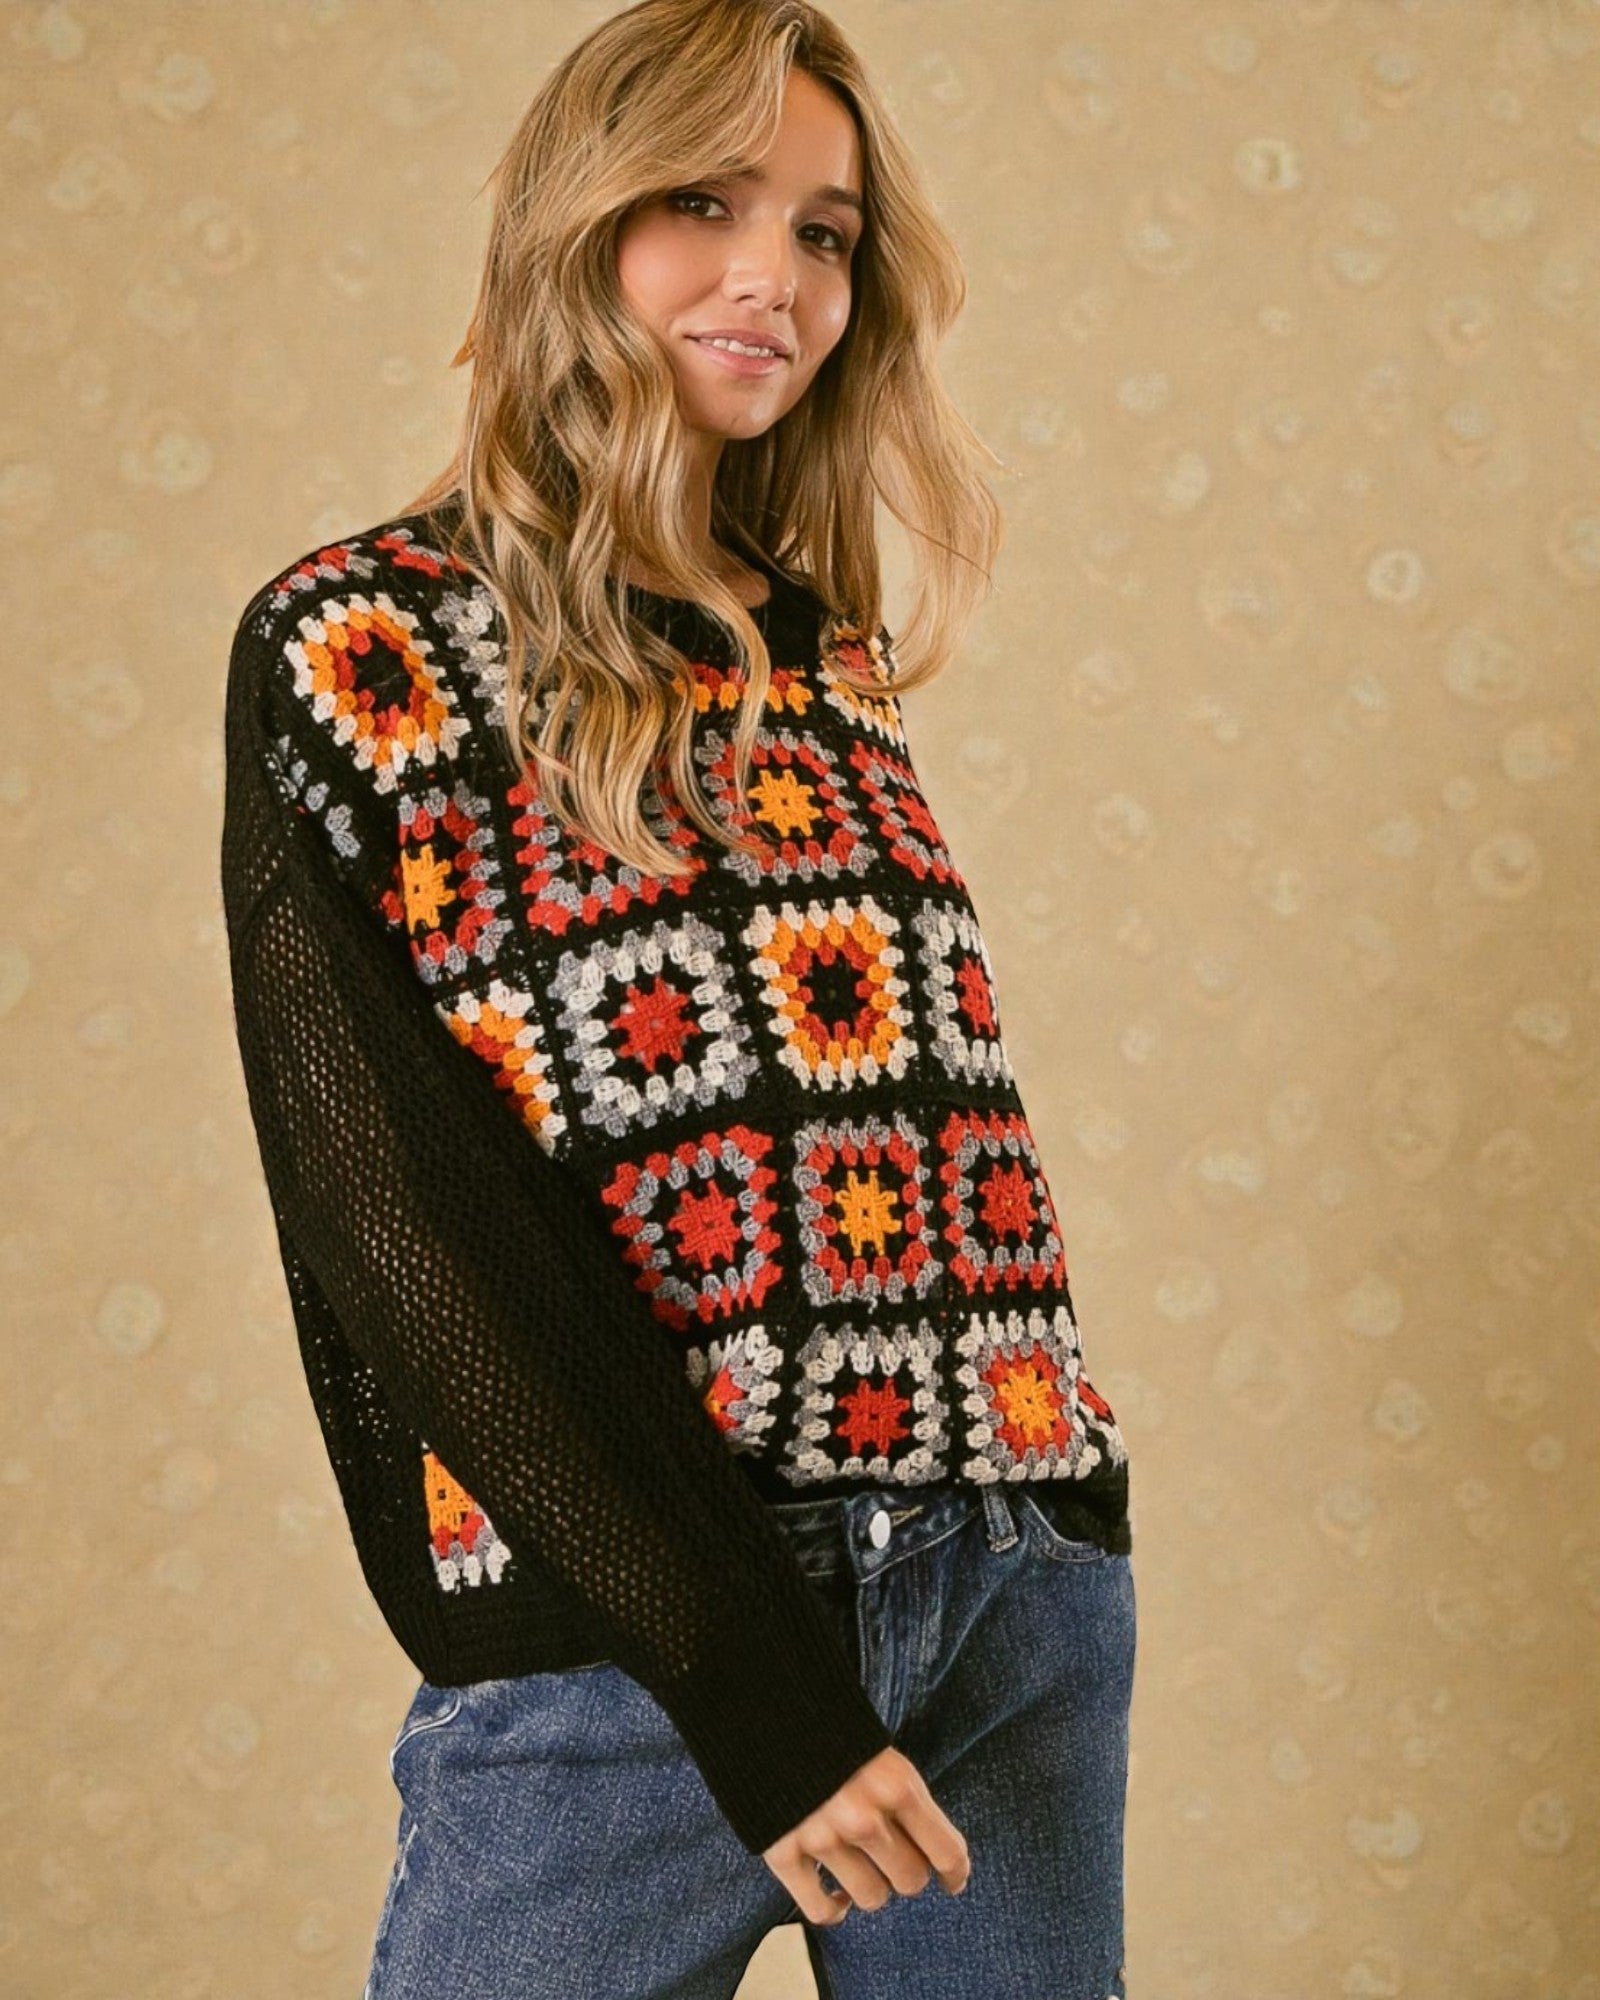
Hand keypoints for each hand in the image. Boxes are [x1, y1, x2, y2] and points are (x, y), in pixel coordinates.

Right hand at [761, 1746, 970, 1925]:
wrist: (762, 1705)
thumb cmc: (828, 1725)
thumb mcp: (880, 1751)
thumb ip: (903, 1797)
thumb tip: (932, 1851)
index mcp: (896, 1784)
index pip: (946, 1851)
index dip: (955, 1873)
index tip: (953, 1881)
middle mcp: (864, 1817)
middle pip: (909, 1881)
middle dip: (906, 1873)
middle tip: (894, 1859)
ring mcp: (822, 1838)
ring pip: (871, 1898)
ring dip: (870, 1888)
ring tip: (862, 1870)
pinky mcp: (783, 1852)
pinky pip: (821, 1911)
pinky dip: (832, 1910)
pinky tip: (836, 1894)